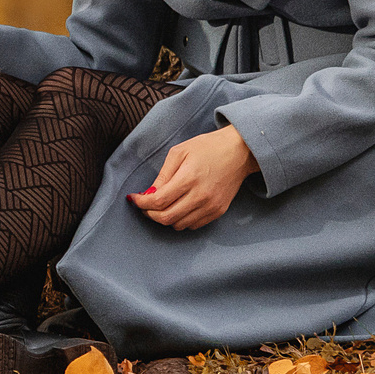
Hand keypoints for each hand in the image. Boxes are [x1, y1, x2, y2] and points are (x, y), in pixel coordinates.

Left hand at [128, 124, 256, 230]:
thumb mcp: (180, 151)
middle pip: (166, 218)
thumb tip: (149, 194)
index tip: (134, 199)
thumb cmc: (208, 147)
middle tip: (144, 205)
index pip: (158, 201)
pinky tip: (178, 208)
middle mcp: (200, 196)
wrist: (240, 151)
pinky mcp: (218, 211)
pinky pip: (193, 225)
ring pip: (178, 225)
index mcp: (188, 178)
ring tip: (161, 206)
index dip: (141, 203)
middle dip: (149, 214)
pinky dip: (181, 221)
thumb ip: (163, 175)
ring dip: (165, 218)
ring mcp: (210, 206)